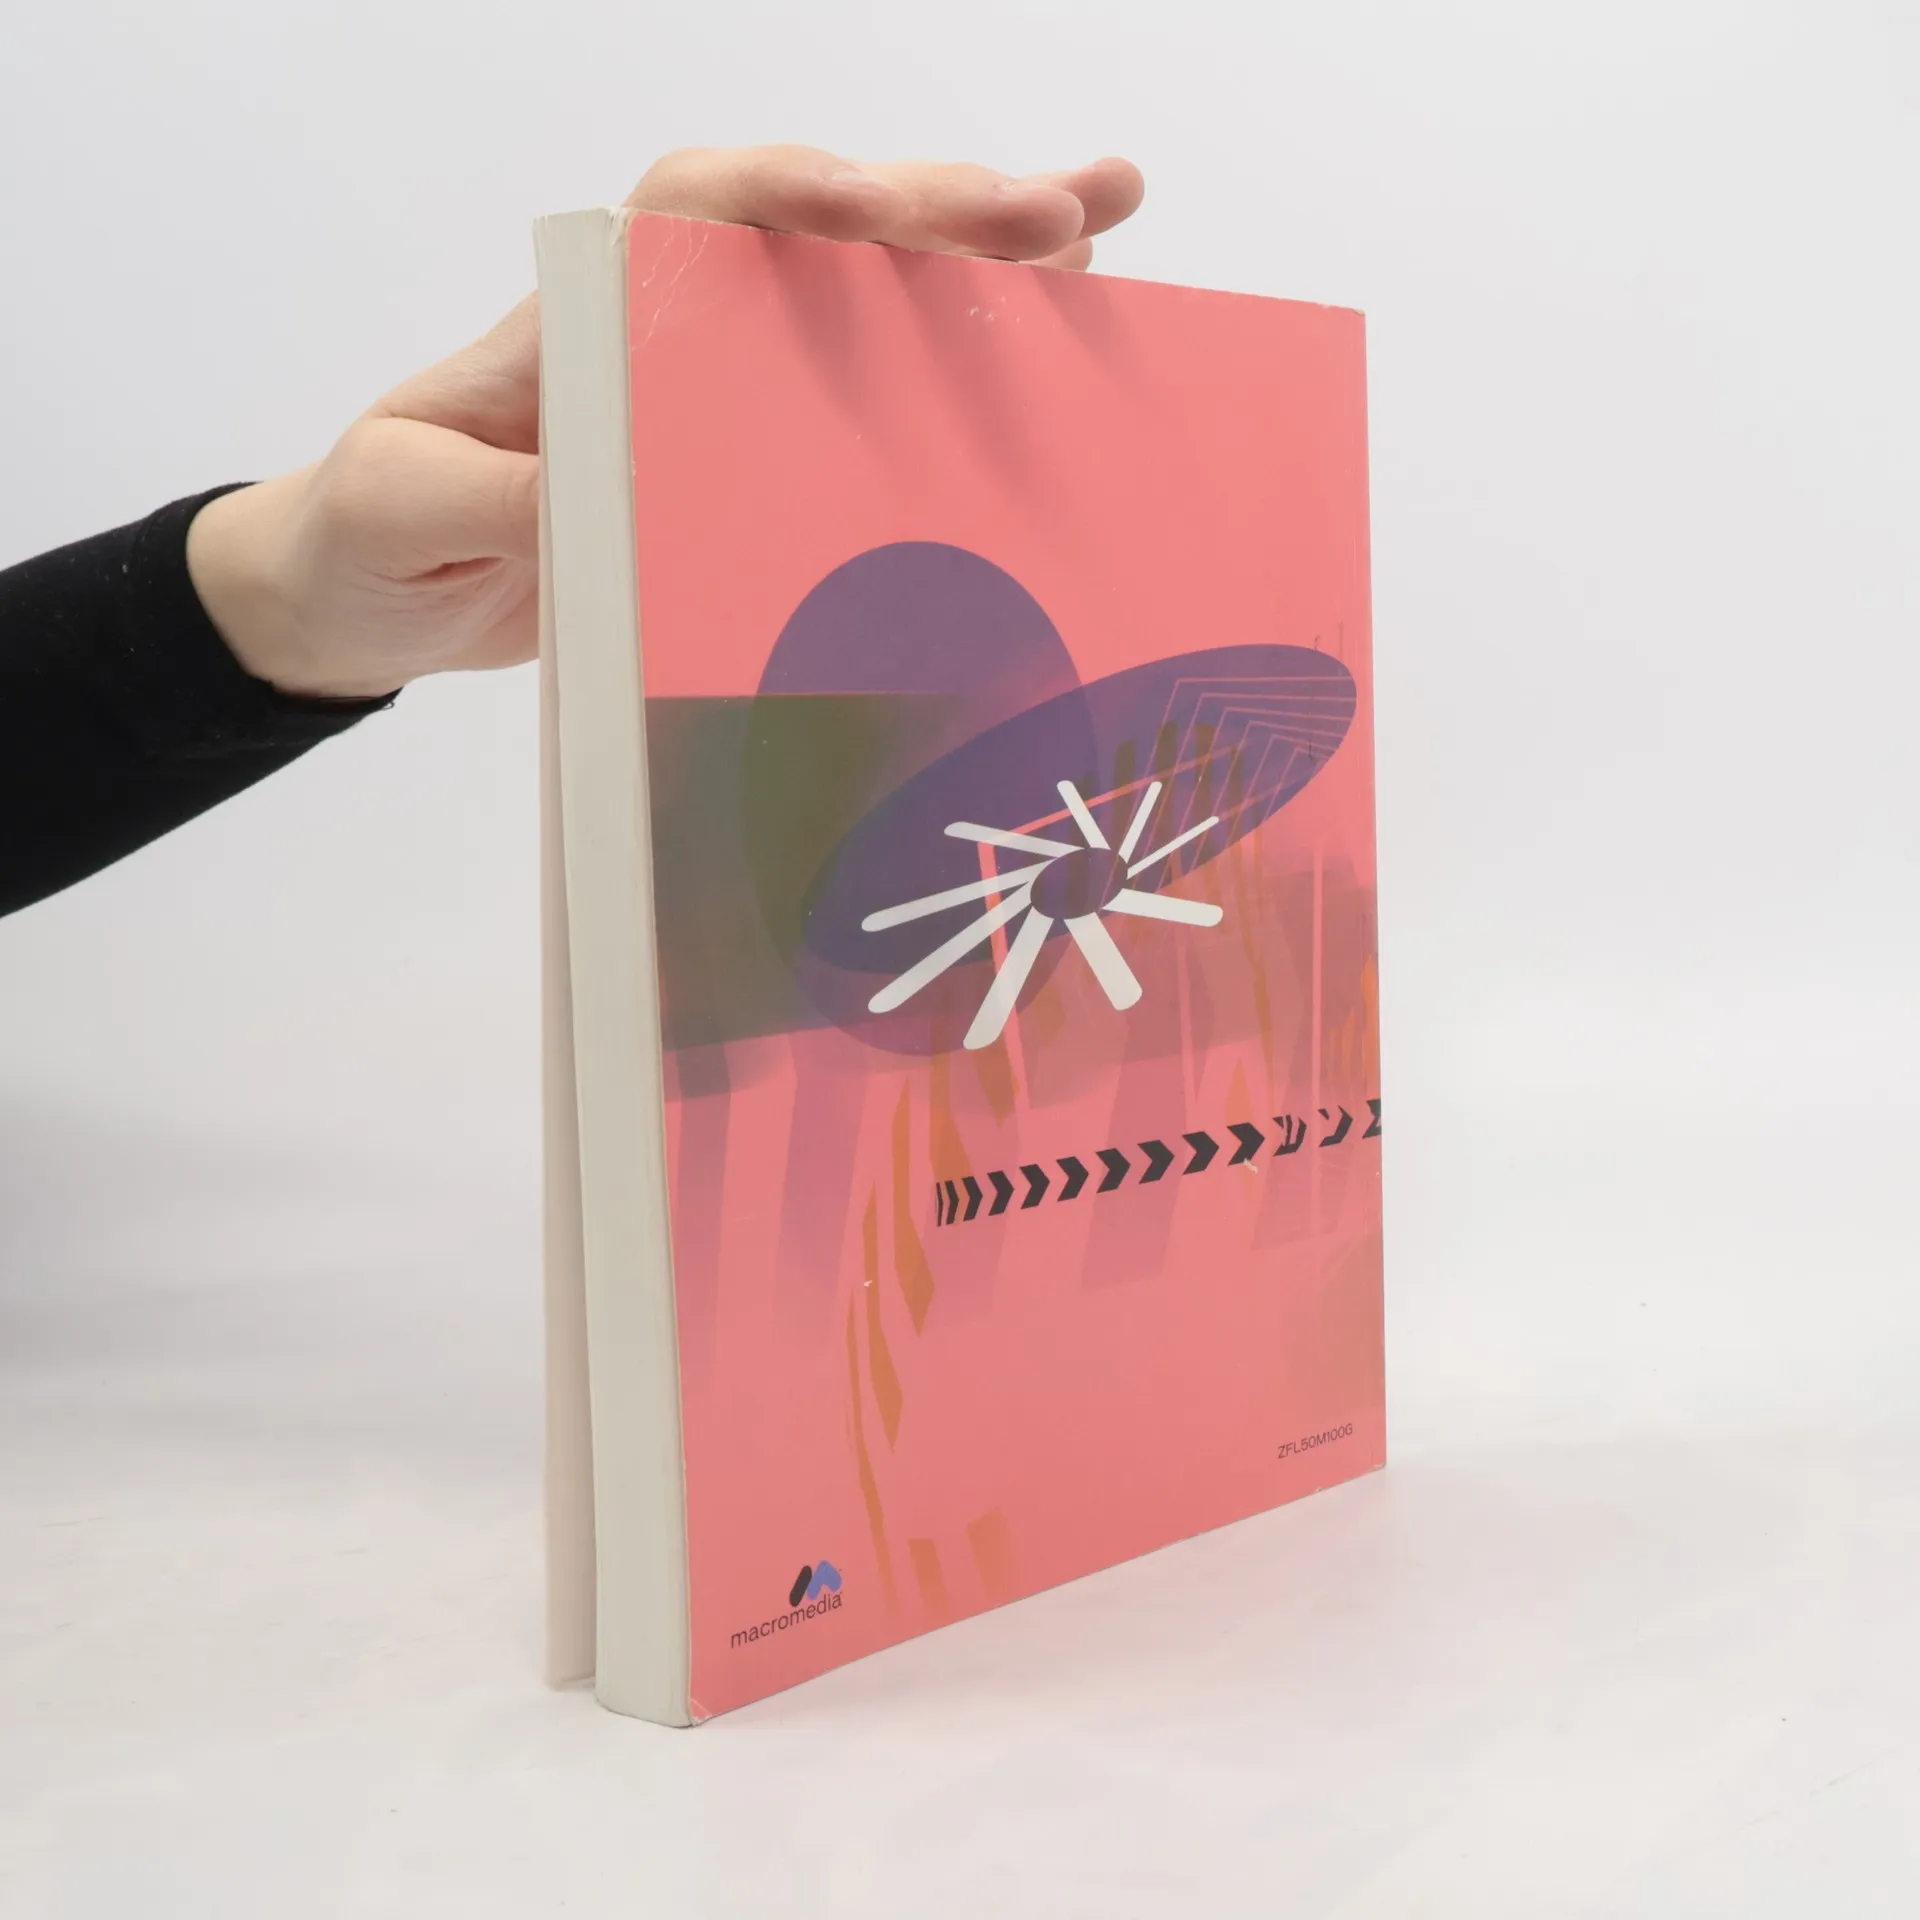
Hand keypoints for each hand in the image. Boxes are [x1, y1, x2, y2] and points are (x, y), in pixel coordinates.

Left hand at [186, 148, 1146, 700]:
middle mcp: (669, 329)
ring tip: (1105, 234)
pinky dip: (953, 374)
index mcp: (585, 317)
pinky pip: (863, 401)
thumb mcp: (400, 505)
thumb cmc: (367, 530)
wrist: (366, 594)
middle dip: (946, 212)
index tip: (873, 210)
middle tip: (1075, 212)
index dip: (794, 196)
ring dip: (983, 263)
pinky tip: (1045, 352)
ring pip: (865, 298)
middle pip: (822, 234)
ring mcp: (719, 391)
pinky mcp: (746, 460)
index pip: (699, 212)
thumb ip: (487, 488)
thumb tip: (595, 496)